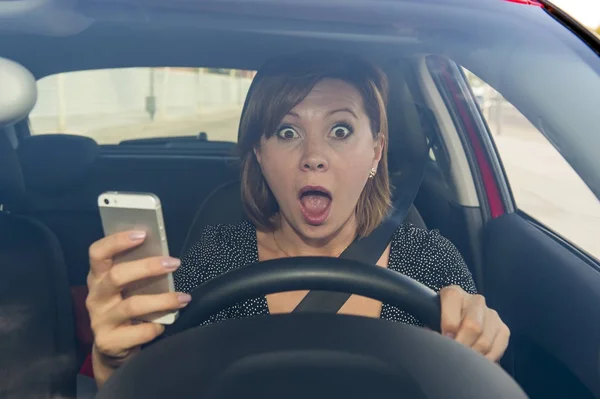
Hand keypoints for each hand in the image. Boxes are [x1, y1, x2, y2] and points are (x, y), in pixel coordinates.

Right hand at [86, 230, 190, 382]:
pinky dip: (156, 326)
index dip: (117, 241)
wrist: (113, 349)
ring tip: (183, 298)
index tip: (142, 234)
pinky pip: (140, 331)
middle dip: (147, 267)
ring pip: (132, 305)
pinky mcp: (108, 342)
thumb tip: (164, 257)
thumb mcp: (127, 289)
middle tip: (174, 263)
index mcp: (98, 277)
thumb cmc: (126, 310)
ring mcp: (99, 320)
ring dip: (163, 300)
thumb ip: (137, 274)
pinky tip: (164, 324)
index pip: (98, 253)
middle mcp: (96, 297)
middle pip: (116, 276)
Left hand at [439, 285, 509, 361]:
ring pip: (485, 341)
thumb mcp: (432, 317)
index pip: (452, 315)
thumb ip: (432, 326)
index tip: (444, 342)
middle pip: (473, 327)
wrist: (458, 315)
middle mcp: (475, 301)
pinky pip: (497, 349)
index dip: (448, 333)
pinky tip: (476, 360)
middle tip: (455, 357)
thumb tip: (437, 343)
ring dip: (473, 356)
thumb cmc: (442, 319)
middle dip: (462, 346)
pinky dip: (486, 359)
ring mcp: (491, 314)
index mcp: (454, 294)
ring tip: (463, 361)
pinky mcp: (503, 329)